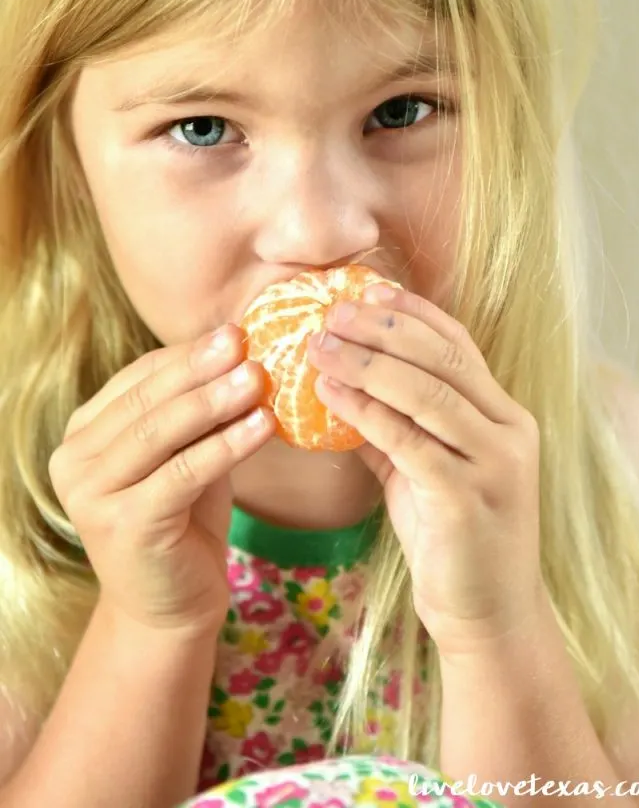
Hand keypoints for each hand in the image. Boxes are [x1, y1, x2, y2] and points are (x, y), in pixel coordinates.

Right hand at [49, 326, 275, 635]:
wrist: (169, 607)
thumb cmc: (182, 522)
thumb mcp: (183, 456)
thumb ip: (195, 413)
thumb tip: (240, 353)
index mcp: (82, 435)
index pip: (137, 379)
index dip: (186, 354)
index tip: (234, 332)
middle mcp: (74, 461)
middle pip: (146, 402)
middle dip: (200, 369)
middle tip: (245, 343)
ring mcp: (91, 495)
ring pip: (161, 433)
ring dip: (215, 401)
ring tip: (258, 377)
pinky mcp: (124, 525)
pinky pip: (183, 473)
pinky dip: (226, 446)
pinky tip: (263, 425)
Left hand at [306, 285, 545, 656]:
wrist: (487, 617)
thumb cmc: (452, 540)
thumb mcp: (424, 472)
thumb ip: (394, 427)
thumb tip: (339, 387)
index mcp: (504, 417)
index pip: (459, 345)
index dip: (413, 313)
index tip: (368, 288)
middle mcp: (508, 431)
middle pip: (443, 358)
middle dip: (384, 327)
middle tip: (332, 310)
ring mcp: (494, 464)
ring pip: (428, 393)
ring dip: (367, 362)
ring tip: (319, 345)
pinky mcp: (467, 499)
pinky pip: (408, 442)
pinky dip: (365, 412)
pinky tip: (328, 395)